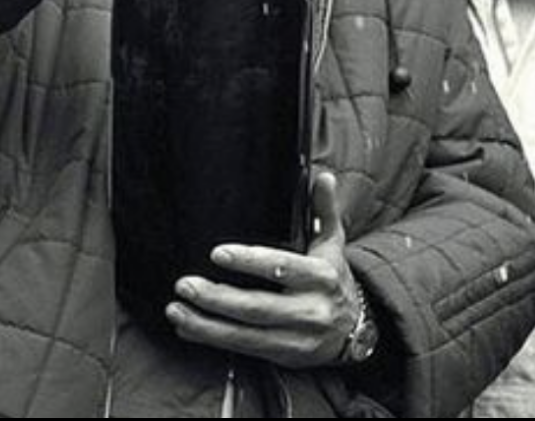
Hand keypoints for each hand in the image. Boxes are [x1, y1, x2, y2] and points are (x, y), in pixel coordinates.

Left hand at [165, 171, 361, 367]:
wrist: (357, 330)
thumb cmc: (334, 278)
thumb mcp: (333, 242)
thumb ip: (324, 209)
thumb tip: (324, 178)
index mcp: (321, 277)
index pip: (283, 267)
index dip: (250, 261)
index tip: (218, 253)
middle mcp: (310, 311)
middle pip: (257, 307)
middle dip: (217, 298)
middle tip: (185, 284)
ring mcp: (296, 338)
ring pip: (246, 335)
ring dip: (206, 325)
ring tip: (176, 310)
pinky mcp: (283, 356)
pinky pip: (244, 349)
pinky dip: (213, 339)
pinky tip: (188, 328)